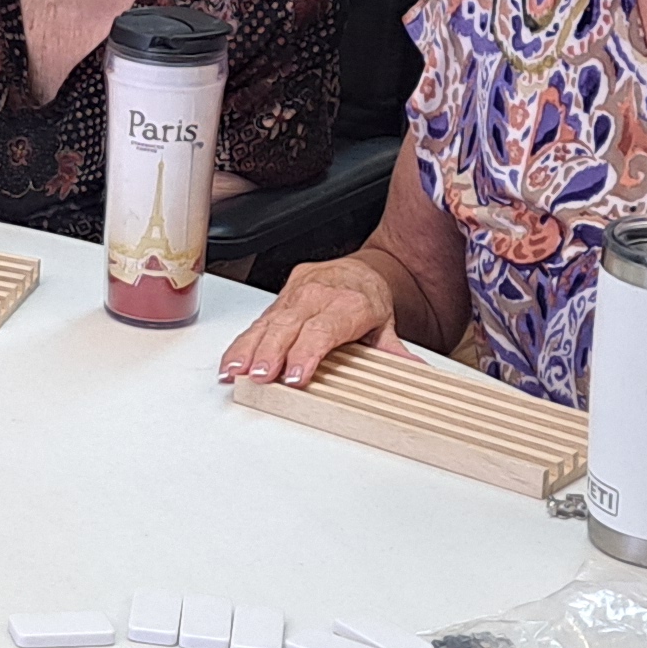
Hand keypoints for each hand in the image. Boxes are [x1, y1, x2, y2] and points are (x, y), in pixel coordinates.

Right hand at [217, 255, 400, 386]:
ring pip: (268, 323)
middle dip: (270, 353)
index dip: (307, 353)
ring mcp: (294, 296)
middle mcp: (318, 296)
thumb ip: (394, 351)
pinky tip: (231, 362)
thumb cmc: (367, 299)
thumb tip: (415, 371)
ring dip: (249, 350)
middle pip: (289, 327)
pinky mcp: (278, 299)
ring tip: (235, 372)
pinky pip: (257, 322)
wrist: (359, 271)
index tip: (295, 375)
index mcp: (348, 304)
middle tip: (258, 377)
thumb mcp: (386, 325)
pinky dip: (241, 344)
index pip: (323, 330)